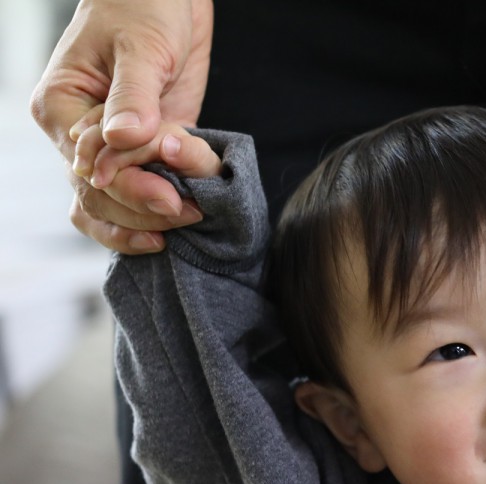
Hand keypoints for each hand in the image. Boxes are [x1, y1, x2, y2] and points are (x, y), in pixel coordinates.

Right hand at [29, 0, 213, 253]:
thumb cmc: (142, 6)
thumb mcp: (140, 47)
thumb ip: (133, 96)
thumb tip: (122, 139)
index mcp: (60, 108)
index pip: (90, 167)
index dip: (131, 189)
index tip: (171, 198)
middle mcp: (77, 135)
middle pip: (99, 195)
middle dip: (144, 210)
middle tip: (190, 211)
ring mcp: (110, 146)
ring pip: (114, 205)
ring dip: (150, 220)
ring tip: (191, 218)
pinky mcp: (143, 150)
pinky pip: (141, 193)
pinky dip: (157, 212)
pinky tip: (181, 226)